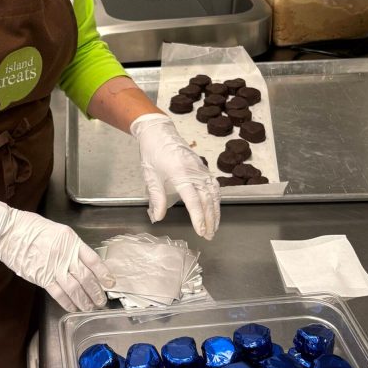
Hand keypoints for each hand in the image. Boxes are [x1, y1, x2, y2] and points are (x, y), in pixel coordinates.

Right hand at [0, 199, 114, 311]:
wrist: (9, 232)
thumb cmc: (31, 227)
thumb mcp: (58, 231)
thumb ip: (70, 246)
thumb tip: (80, 261)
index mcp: (71, 242)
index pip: (93, 260)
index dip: (103, 273)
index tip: (110, 283)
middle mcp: (66, 256)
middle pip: (86, 277)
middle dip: (96, 291)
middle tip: (102, 301)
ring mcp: (54, 268)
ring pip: (74, 288)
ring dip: (84, 300)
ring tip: (90, 307)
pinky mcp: (41, 278)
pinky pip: (58, 293)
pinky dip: (68, 302)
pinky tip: (74, 308)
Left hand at [130, 113, 219, 238]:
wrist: (159, 132)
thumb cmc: (152, 153)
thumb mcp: (150, 176)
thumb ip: (156, 198)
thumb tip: (158, 218)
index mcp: (179, 174)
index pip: (193, 200)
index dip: (198, 217)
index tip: (201, 231)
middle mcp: (194, 171)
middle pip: (207, 199)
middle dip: (210, 219)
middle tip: (209, 235)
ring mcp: (201, 168)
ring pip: (214, 193)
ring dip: (216, 211)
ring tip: (214, 227)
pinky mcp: (203, 167)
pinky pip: (214, 185)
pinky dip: (217, 199)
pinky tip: (216, 209)